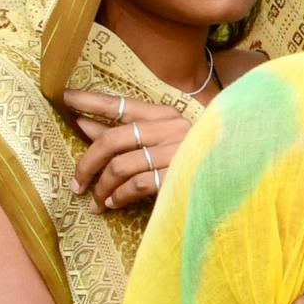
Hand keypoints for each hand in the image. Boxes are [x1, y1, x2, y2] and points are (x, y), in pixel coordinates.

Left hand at [58, 88, 193, 215]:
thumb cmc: (195, 156)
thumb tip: (84, 124)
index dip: (91, 101)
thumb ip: (126, 132)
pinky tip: (114, 204)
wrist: (238, 172)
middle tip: (76, 182)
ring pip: (121, 166)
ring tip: (95, 201)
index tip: (65, 98)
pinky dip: (120, 196)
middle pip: (113, 139)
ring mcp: (176, 153)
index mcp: (165, 115)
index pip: (121, 105)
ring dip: (102, 187)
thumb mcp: (162, 137)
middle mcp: (170, 129)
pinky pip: (137, 186)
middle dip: (88, 162)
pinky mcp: (179, 177)